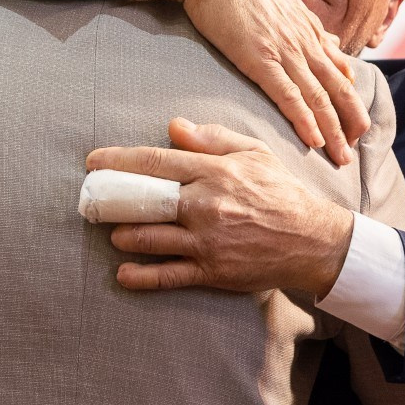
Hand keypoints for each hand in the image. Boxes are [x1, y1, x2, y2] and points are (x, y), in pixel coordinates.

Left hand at [89, 118, 355, 295]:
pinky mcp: (212, 271)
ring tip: (112, 232)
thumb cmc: (281, 192)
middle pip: (146, 200)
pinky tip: (123, 274)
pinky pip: (169, 275)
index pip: (156, 162)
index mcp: (215, 172)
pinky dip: (142, 277)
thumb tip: (174, 127)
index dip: (119, 161)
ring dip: (124, 235)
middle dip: (113, 200)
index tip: (93, 162)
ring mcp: (207, 241)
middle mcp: (206, 205)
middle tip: (91, 200)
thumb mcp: (254, 153)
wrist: (313, 241)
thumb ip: (212, 139)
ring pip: (151, 238)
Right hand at [151, 0, 367, 164]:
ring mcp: (285, 50)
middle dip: (351, 121)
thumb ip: (305, 23)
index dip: (349, 99)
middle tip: (357, 147)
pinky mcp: (260, 58)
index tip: (353, 122)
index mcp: (308, 28)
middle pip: (338, 88)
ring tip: (342, 156)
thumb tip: (327, 37)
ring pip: (319, 97)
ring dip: (334, 130)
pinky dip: (304, 119)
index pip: (340, 70)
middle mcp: (304, 41)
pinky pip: (289, 95)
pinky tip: (313, 140)